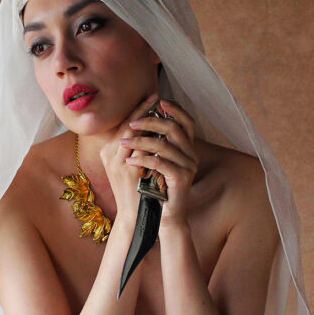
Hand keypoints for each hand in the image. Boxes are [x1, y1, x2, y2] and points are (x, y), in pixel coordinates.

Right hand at [98, 93, 162, 223]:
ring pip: (131, 132)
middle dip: (142, 109)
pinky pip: (139, 147)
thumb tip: (148, 129)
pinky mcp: (127, 169)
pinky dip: (150, 135)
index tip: (151, 98)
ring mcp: (116, 161)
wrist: (133, 216)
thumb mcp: (131, 166)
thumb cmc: (134, 191)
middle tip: (156, 96)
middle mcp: (108, 154)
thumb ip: (134, 148)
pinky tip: (162, 128)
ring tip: (160, 108)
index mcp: (107, 151)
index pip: (123, 125)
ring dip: (146, 118)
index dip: (136, 110)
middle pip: (125, 124)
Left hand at [120, 99, 198, 223]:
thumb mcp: (152, 160)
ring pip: (164, 145)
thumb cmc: (153, 185)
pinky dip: (143, 160)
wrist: (161, 214)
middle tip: (132, 123)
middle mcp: (190, 154)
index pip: (185, 121)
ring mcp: (188, 167)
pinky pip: (161, 163)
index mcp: (186, 147)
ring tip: (123, 142)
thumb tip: (136, 119)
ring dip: (140, 141)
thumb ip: (151, 141)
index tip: (157, 100)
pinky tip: (129, 161)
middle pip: (174, 129)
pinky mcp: (181, 179)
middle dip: (151, 121)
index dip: (174, 109)